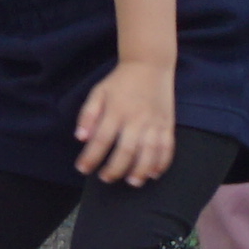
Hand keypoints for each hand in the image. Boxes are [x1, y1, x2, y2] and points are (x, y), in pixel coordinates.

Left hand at [74, 61, 174, 188]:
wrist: (150, 66)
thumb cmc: (119, 82)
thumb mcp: (97, 93)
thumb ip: (88, 115)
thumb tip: (80, 138)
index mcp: (116, 112)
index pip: (101, 140)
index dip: (90, 157)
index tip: (82, 169)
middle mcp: (137, 119)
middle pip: (126, 150)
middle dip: (115, 169)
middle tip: (105, 178)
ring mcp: (155, 122)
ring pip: (150, 152)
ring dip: (141, 170)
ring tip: (132, 182)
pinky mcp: (168, 124)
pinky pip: (168, 147)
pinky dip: (162, 162)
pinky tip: (154, 173)